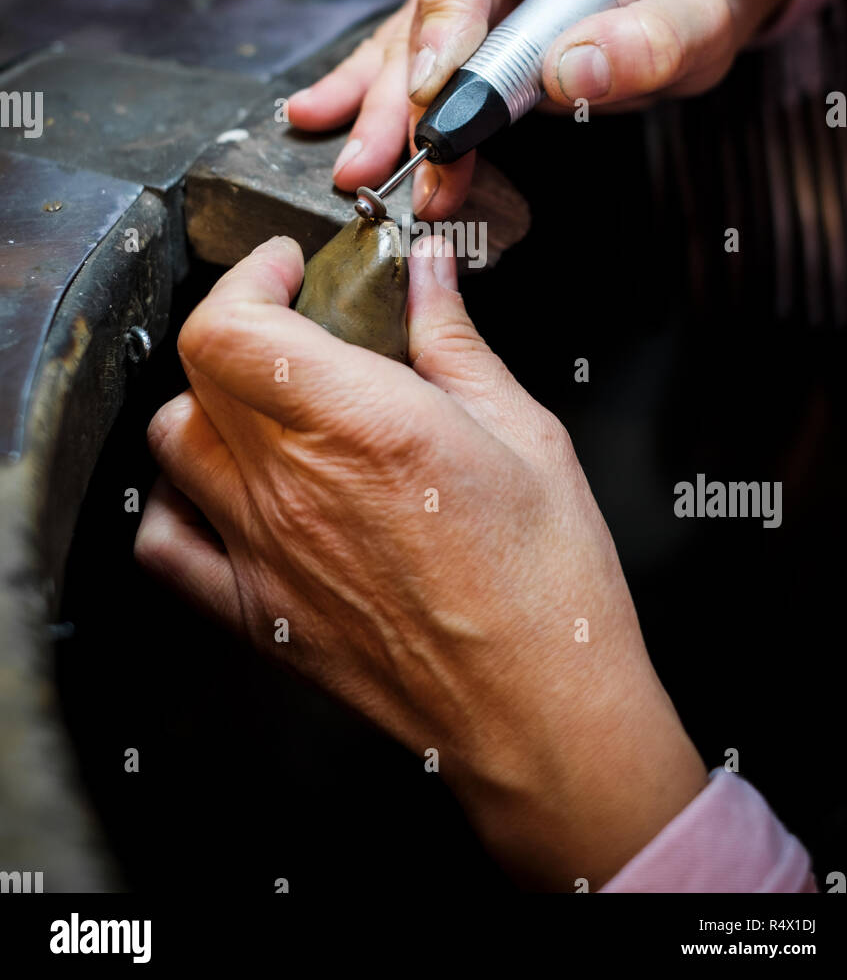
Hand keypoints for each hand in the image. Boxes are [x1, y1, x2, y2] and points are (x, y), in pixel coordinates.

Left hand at [136, 236, 705, 888]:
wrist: (539, 711)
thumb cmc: (546, 582)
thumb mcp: (522, 430)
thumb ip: (455, 339)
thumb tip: (428, 273)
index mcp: (360, 422)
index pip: (232, 324)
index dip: (248, 276)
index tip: (286, 269)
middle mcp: (293, 483)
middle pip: (201, 370)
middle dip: (241, 322)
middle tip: (298, 321)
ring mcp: (264, 551)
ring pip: (175, 442)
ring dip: (210, 402)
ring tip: (268, 402)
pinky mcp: (258, 612)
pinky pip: (167, 542)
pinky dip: (179, 499)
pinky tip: (225, 489)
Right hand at [287, 0, 795, 218]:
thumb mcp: (705, 11)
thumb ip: (655, 37)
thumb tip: (573, 71)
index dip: (442, 2)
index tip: (445, 78)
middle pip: (424, 0)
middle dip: (404, 87)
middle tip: (393, 155)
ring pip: (409, 43)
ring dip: (386, 111)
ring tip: (361, 165)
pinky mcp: (469, 26)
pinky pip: (416, 63)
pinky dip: (383, 100)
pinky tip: (330, 117)